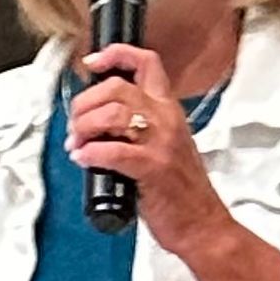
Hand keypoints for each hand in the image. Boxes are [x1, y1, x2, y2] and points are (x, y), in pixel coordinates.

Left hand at [67, 46, 279, 280]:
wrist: (204, 226)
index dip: (116, 54)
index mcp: (169, 110)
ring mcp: (161, 143)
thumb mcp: (165, 146)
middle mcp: (166, 120)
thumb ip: (138, 127)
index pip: (147, 63)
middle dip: (85, 103)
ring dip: (84, 127)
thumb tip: (96, 120)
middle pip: (117, 87)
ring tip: (78, 144)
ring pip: (112, 114)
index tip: (93, 62)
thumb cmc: (181, 192)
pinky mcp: (153, 168)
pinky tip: (83, 159)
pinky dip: (90, 153)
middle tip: (76, 126)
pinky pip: (113, 151)